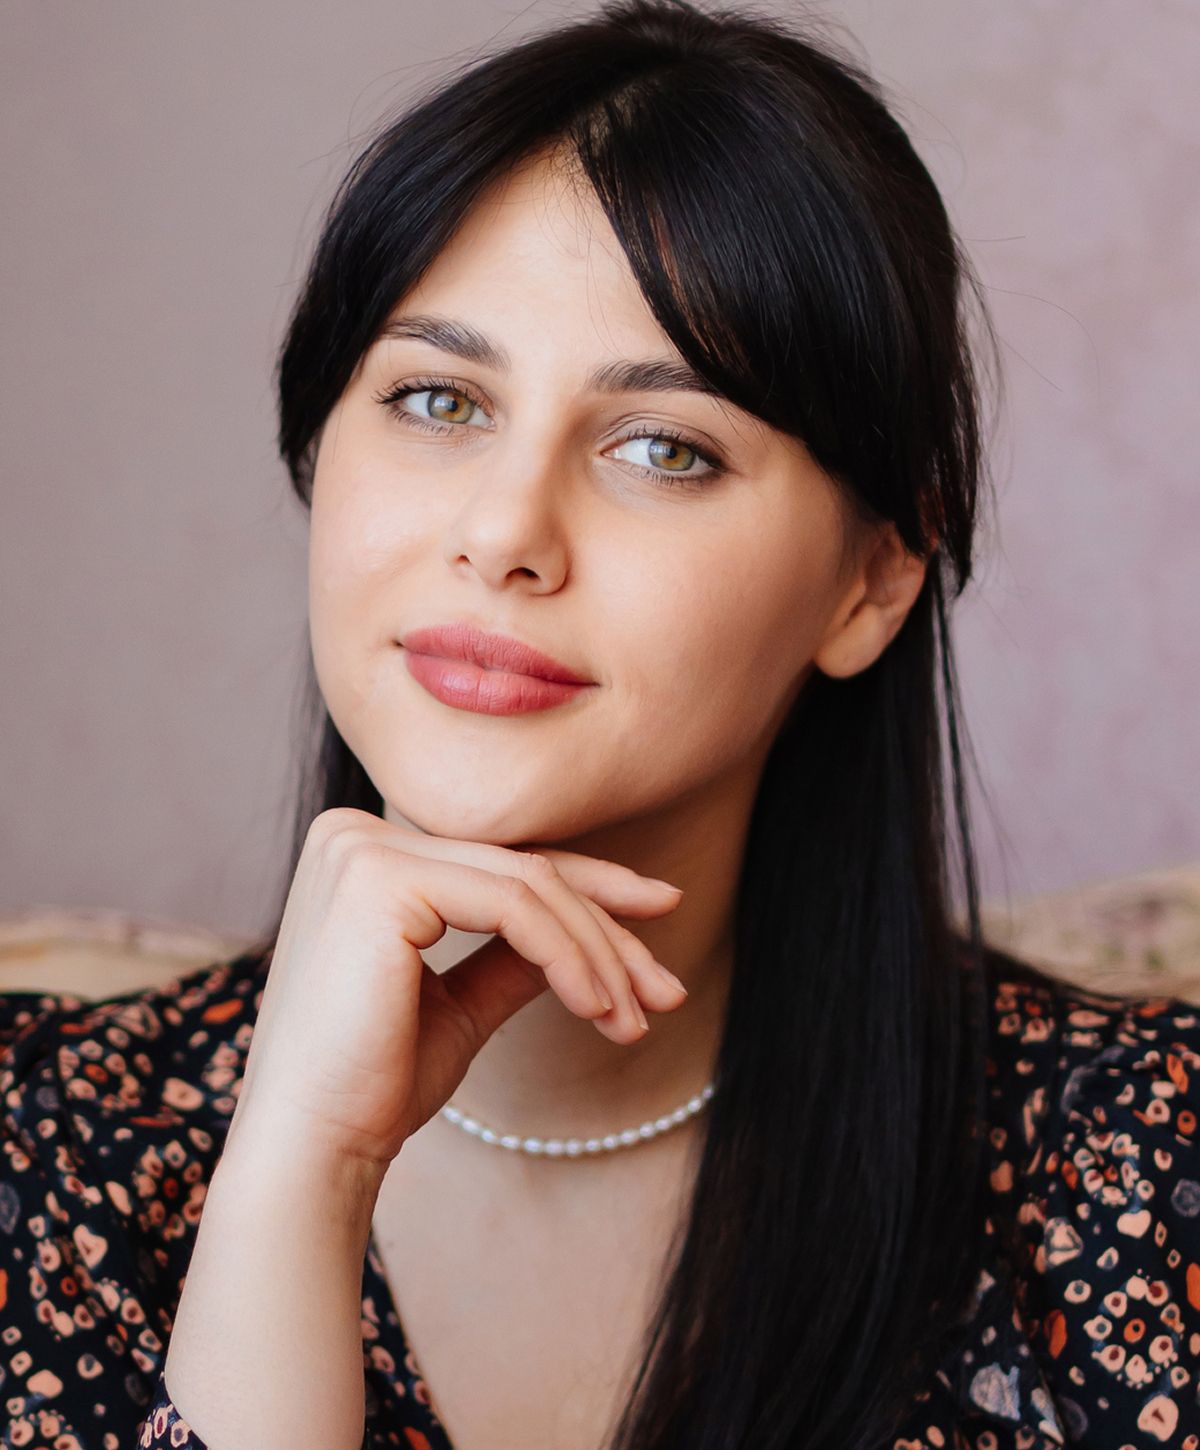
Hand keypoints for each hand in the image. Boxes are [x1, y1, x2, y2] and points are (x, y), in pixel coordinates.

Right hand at [226, 807, 687, 1172]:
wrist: (312, 1149)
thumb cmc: (374, 1085)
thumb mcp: (461, 1004)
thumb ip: (514, 956)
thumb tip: (592, 934)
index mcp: (363, 855)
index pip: (499, 863)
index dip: (589, 889)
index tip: (662, 912)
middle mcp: (353, 833)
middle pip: (521, 869)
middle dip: (609, 930)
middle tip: (669, 990)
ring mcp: (363, 850)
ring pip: (528, 884)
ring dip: (599, 954)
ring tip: (637, 1019)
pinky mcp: (381, 879)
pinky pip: (513, 907)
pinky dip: (570, 958)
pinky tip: (599, 1008)